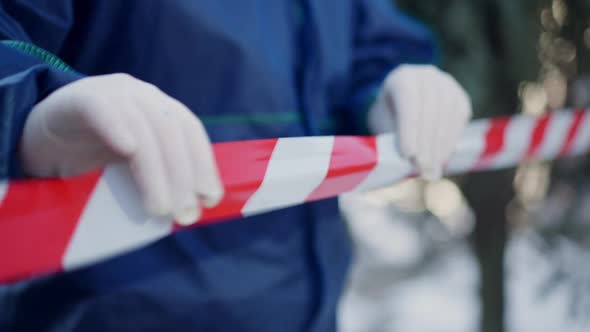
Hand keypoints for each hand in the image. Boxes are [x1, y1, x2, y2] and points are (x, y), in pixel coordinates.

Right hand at [20, 73, 222, 224]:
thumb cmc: (92, 156)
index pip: (191, 133)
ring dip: (155, 171)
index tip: (210, 199)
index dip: (203, 165)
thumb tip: (189, 210)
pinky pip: (100, 109)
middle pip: (171, 132)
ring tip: (158, 208)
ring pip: (142, 128)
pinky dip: (116, 126)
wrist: (41, 134)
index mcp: (161, 110)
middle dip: (183, 176)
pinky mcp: (79, 98)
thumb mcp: (131, 167)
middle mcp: (143, 97)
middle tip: (184, 215)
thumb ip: (157, 178)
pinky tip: (126, 148)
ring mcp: (112, 93)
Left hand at [368, 65, 471, 179]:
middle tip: (422, 170)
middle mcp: (427, 75)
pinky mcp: (460, 98)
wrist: (402, 106)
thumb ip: (390, 137)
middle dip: (426, 144)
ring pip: (447, 115)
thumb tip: (405, 162)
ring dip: (440, 147)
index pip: (409, 101)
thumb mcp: (381, 123)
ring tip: (432, 170)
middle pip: (430, 110)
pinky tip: (442, 159)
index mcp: (402, 77)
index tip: (408, 155)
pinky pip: (459, 120)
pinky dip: (451, 141)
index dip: (409, 130)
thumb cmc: (388, 116)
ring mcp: (447, 84)